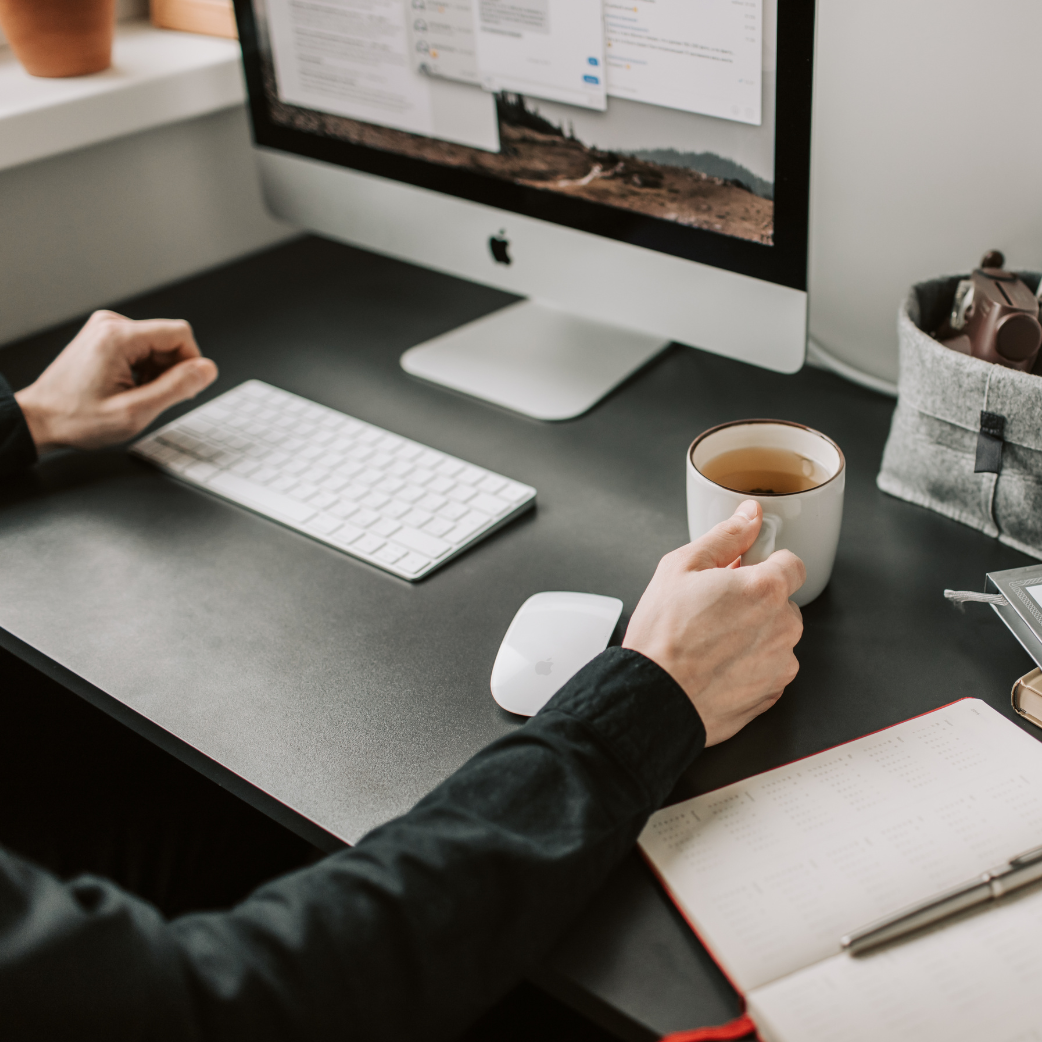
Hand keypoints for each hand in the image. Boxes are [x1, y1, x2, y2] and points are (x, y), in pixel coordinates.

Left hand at [14, 310, 217, 452]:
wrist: (40, 420)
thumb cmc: (78, 419)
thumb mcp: (135, 412)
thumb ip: (177, 388)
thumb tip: (208, 370)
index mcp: (118, 338)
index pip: (180, 334)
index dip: (192, 363)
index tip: (183, 389)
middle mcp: (111, 324)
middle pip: (169, 339)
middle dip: (171, 371)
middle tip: (153, 398)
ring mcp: (106, 328)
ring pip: (157, 345)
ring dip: (157, 372)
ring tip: (135, 395)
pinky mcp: (105, 336)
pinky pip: (143, 347)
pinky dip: (144, 369)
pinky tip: (128, 387)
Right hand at [623, 500, 804, 745]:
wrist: (653, 697)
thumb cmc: (662, 637)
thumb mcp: (681, 568)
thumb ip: (724, 537)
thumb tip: (749, 516)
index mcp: (765, 589)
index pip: (791, 563)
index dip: (764, 565)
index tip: (742, 573)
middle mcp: (782, 627)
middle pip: (782, 602)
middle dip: (755, 602)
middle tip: (714, 609)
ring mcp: (780, 664)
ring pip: (776, 638)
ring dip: (754, 635)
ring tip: (711, 642)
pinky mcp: (771, 694)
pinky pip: (769, 670)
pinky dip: (749, 666)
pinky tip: (717, 666)